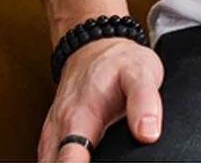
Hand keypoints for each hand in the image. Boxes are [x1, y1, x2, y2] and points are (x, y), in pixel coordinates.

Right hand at [38, 37, 163, 161]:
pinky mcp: (53, 139)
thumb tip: (148, 133)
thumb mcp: (140, 72)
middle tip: (109, 158)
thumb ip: (144, 102)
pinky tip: (87, 158)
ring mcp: (52, 136)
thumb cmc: (118, 61)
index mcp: (78, 119)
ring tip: (103, 157)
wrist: (96, 47)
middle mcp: (59, 131)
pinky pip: (52, 160)